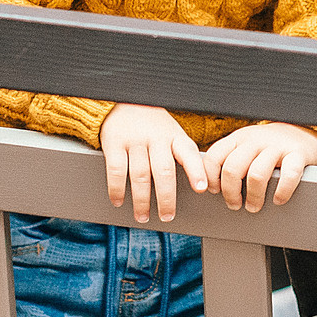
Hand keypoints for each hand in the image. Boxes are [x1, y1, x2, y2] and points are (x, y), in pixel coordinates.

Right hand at [100, 103, 210, 223]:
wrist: (125, 100)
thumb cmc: (154, 124)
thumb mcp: (173, 133)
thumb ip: (183, 156)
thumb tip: (202, 186)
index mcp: (174, 136)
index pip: (188, 153)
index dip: (196, 171)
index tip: (202, 189)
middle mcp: (156, 137)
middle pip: (164, 171)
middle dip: (166, 198)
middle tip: (167, 217)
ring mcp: (135, 140)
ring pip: (140, 175)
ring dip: (142, 200)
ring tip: (143, 216)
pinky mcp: (114, 142)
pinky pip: (116, 170)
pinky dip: (117, 189)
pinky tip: (119, 201)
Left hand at [205, 122, 316, 211]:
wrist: (303, 132)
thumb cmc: (269, 146)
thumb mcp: (245, 147)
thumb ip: (229, 159)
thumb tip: (209, 186)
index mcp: (239, 138)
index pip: (215, 156)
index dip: (210, 177)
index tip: (214, 191)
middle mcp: (256, 140)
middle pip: (233, 168)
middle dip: (230, 193)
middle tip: (235, 205)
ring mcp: (277, 146)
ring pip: (257, 175)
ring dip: (253, 197)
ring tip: (254, 206)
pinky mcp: (298, 154)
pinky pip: (288, 175)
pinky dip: (282, 192)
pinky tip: (278, 199)